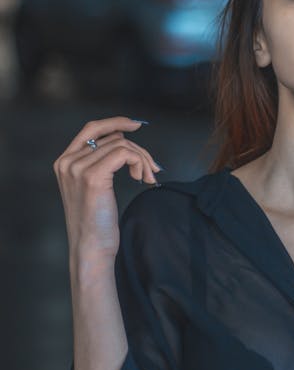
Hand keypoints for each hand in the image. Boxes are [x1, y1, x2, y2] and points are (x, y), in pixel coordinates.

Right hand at [53, 116, 161, 278]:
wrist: (90, 247)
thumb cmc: (96, 221)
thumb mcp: (95, 185)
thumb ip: (101, 159)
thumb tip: (121, 135)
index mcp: (65, 161)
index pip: (91, 128)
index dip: (115, 122)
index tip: (136, 125)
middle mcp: (68, 161)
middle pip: (112, 137)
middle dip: (138, 150)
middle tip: (152, 168)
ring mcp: (78, 168)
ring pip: (122, 144)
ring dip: (142, 159)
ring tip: (148, 178)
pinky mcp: (93, 177)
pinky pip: (124, 153)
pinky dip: (139, 162)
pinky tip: (142, 179)